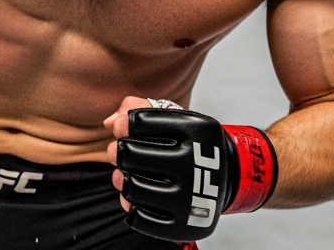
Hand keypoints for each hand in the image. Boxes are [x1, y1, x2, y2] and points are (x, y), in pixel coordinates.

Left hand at [104, 97, 276, 242]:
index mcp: (195, 130)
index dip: (123, 125)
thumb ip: (137, 106)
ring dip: (121, 179)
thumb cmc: (188, 144)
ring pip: (131, 187)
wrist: (223, 177)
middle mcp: (194, 164)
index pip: (138, 122)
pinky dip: (130, 205)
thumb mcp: (173, 116)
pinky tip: (138, 196)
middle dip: (118, 151)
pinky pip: (138, 217)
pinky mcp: (182, 226)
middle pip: (129, 154)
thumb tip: (110, 122)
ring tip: (128, 174)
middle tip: (123, 152)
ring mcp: (189, 199)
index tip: (124, 129)